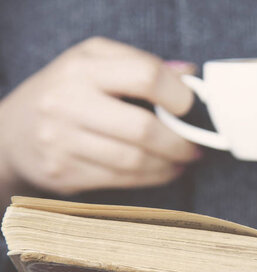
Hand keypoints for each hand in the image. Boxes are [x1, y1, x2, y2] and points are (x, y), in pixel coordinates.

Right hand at [0, 36, 200, 196]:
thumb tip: (189, 75)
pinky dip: (152, 178)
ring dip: (170, 164)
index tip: (190, 106)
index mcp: (82, 67)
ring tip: (183, 160)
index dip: (179, 95)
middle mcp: (67, 102)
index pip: (145, 76)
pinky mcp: (63, 172)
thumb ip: (139, 63)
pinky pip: (121, 180)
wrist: (10, 131)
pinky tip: (163, 171)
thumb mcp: (93, 62)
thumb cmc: (65, 91)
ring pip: (134, 161)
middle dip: (180, 142)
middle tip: (195, 145)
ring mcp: (62, 141)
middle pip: (143, 128)